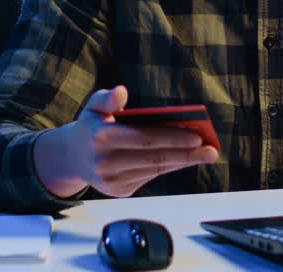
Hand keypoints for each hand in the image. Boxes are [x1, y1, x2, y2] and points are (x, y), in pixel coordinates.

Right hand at [34, 85, 218, 198]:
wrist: (72, 158)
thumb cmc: (91, 127)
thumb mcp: (94, 107)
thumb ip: (108, 98)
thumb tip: (121, 92)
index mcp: (101, 137)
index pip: (145, 139)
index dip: (172, 138)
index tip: (196, 136)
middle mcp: (106, 162)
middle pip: (155, 158)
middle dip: (186, 154)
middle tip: (210, 149)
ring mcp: (112, 180)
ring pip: (156, 169)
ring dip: (183, 162)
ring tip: (205, 154)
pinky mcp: (119, 191)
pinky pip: (150, 177)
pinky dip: (169, 167)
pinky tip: (185, 159)